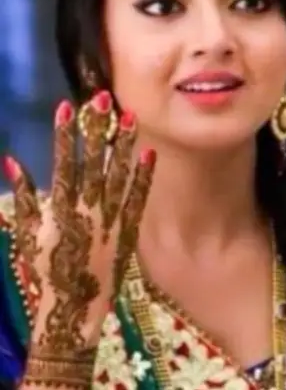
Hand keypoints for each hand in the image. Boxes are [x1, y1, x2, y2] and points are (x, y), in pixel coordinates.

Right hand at [2, 91, 155, 387]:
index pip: (63, 162)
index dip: (64, 134)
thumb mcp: (29, 234)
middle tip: (104, 99)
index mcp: (62, 207)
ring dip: (124, 144)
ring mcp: (112, 217)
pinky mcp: (129, 228)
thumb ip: (25, 197)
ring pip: (119, 173)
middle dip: (97, 128)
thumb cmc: (47, 270)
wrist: (75, 308)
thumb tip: (12, 162)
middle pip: (94, 161)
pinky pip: (139, 198)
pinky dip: (144, 175)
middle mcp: (89, 207)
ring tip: (130, 117)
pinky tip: (149, 153)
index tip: (68, 107)